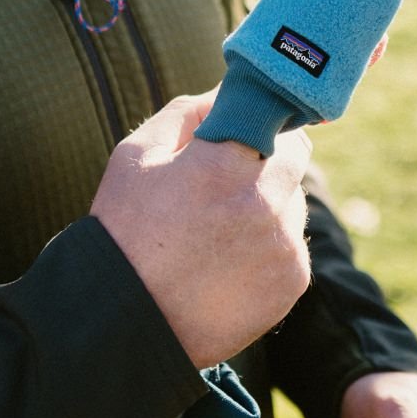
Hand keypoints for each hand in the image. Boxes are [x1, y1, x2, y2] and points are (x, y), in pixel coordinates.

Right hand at [90, 92, 312, 367]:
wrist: (125, 324)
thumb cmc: (122, 235)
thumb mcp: (135, 158)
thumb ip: (184, 113)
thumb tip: (223, 93)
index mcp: (223, 162)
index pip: (270, 113)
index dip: (259, 118)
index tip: (250, 125)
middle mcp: (263, 200)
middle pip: (294, 154)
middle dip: (269, 157)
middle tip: (233, 178)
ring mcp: (282, 243)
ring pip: (293, 201)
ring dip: (271, 202)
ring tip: (222, 230)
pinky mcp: (292, 280)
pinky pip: (293, 244)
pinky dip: (271, 246)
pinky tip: (231, 261)